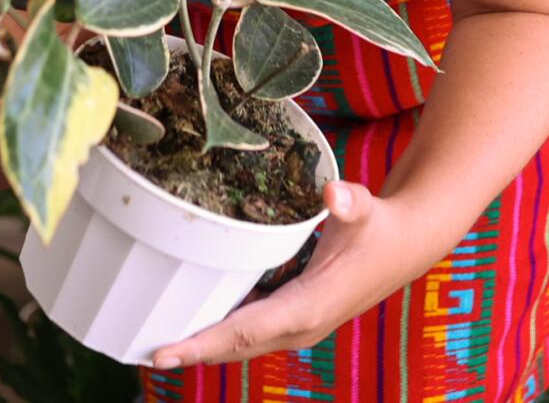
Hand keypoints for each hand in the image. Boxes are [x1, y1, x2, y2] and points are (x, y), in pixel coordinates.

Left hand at [150, 181, 415, 369]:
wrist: (406, 246)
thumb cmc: (381, 227)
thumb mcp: (365, 210)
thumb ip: (349, 202)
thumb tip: (333, 194)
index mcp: (308, 307)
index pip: (245, 331)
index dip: (202, 342)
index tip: (164, 353)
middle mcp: (299, 326)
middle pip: (234, 345)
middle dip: (190, 349)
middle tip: (142, 348)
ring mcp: (297, 326)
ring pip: (241, 343)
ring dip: (203, 343)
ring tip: (157, 339)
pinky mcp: (296, 318)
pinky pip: (251, 330)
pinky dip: (221, 330)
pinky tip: (194, 317)